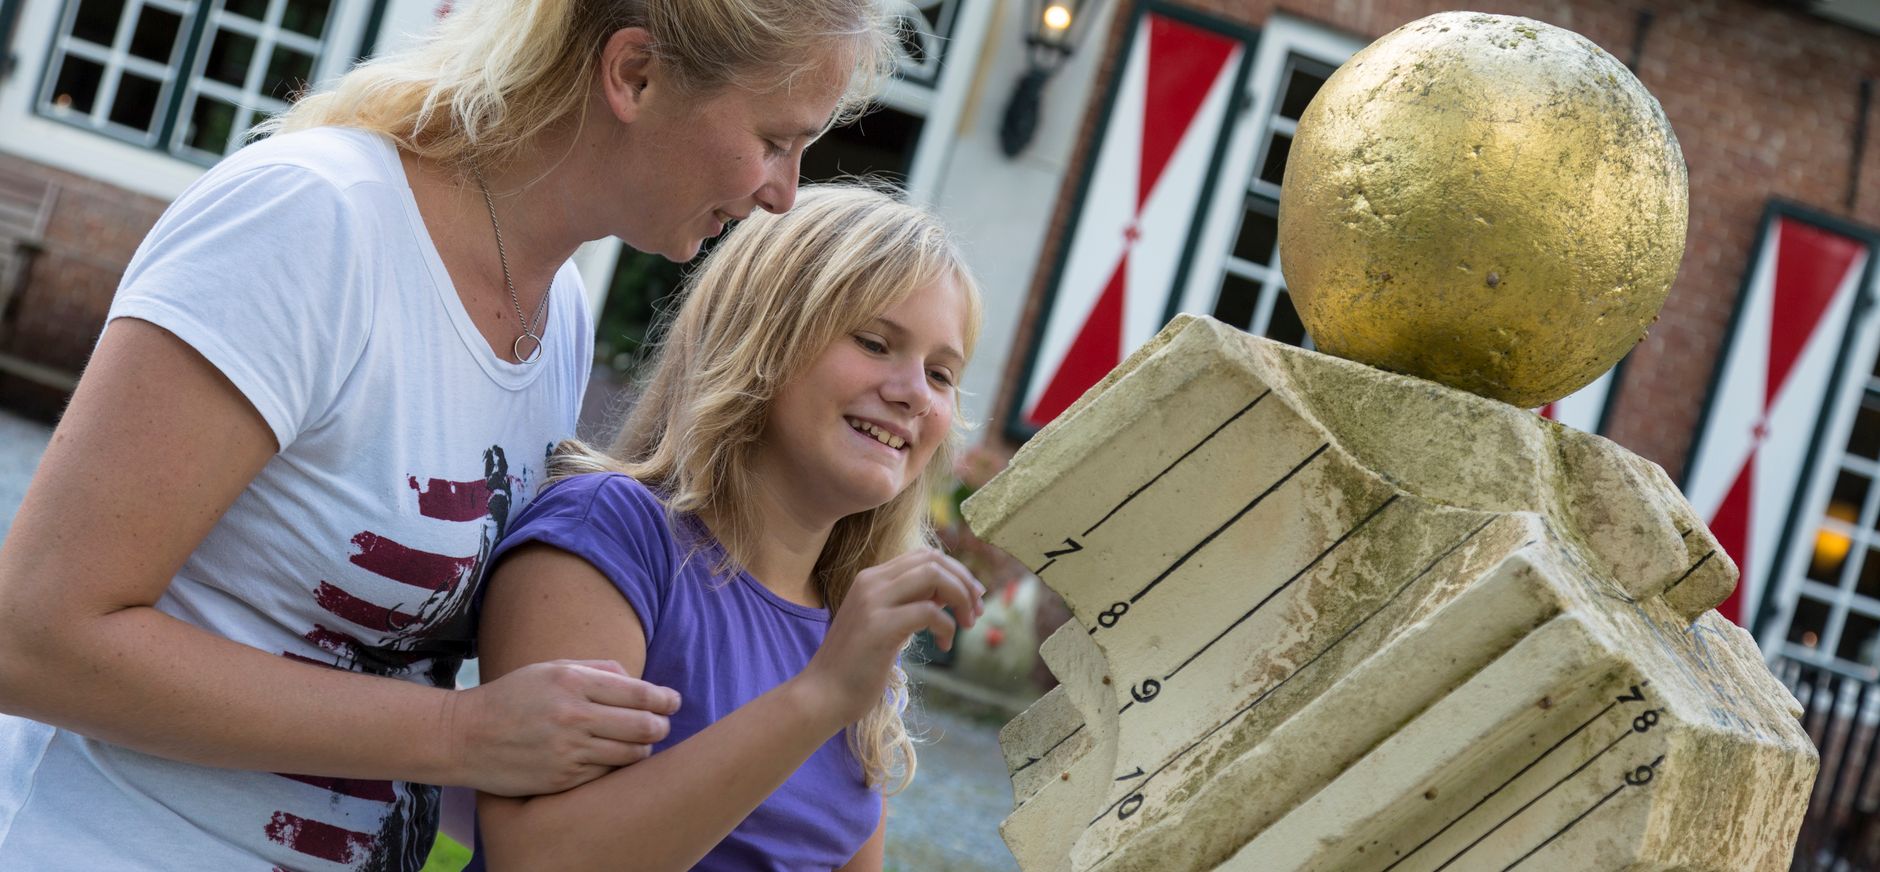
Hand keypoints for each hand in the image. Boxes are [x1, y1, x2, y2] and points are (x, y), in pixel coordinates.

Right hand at [443, 659, 680, 795]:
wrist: (465, 736)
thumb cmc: (512, 697)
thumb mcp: (550, 668)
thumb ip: (596, 669)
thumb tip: (637, 679)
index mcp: (572, 682)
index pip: (639, 692)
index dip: (664, 699)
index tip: (673, 701)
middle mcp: (573, 715)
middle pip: (643, 726)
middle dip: (660, 725)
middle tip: (661, 724)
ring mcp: (568, 750)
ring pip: (631, 754)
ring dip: (643, 748)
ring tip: (640, 742)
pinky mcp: (562, 778)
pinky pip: (607, 774)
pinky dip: (616, 766)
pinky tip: (610, 758)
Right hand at [799, 549, 984, 724]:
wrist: (822, 694)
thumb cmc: (856, 666)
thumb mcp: (885, 624)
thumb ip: (910, 603)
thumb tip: (947, 594)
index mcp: (872, 578)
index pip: (924, 556)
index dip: (956, 572)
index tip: (972, 597)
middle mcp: (871, 582)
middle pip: (933, 560)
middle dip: (964, 581)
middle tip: (977, 610)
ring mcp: (873, 602)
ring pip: (934, 576)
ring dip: (961, 598)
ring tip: (967, 624)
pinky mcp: (879, 626)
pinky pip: (929, 611)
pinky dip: (947, 627)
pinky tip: (944, 646)